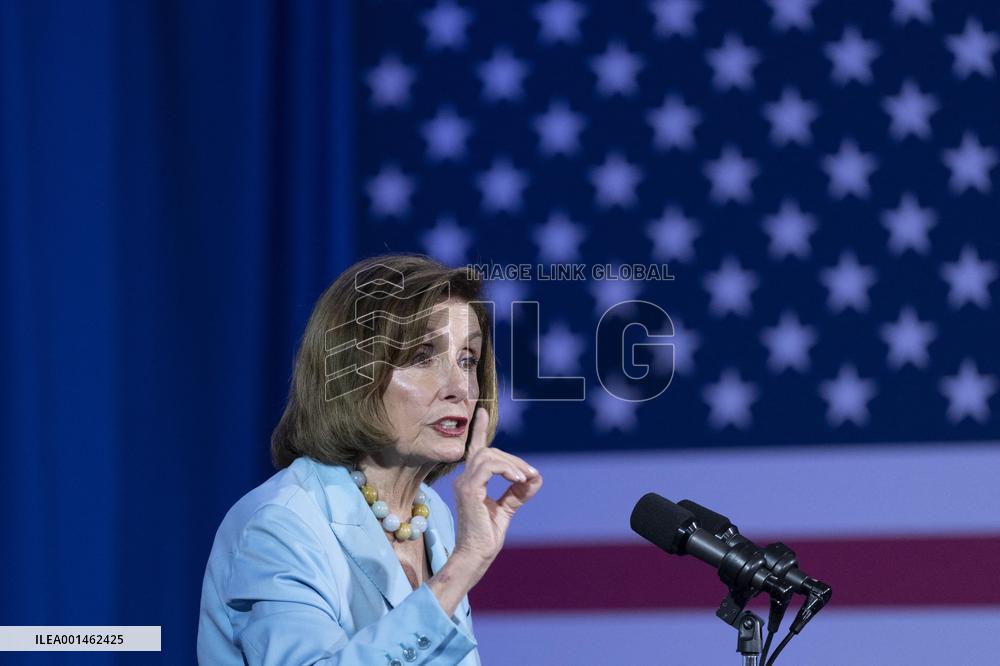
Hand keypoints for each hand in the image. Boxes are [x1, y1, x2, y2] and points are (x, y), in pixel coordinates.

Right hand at [451, 406, 541, 570]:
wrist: (476, 555)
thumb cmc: (487, 536)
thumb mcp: (507, 508)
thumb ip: (518, 492)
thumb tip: (536, 477)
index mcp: (471, 481)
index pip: (475, 450)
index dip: (479, 430)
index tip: (482, 411)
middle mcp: (464, 479)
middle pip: (489, 452)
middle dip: (513, 459)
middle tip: (531, 474)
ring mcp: (464, 483)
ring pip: (489, 456)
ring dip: (512, 464)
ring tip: (525, 478)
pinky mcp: (468, 490)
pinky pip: (489, 466)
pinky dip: (507, 469)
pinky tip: (520, 480)